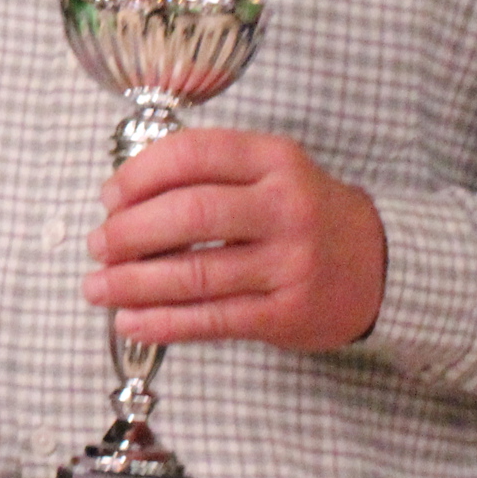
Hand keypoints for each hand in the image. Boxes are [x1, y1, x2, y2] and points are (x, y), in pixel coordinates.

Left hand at [84, 129, 385, 351]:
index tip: (109, 196)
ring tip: (98, 287)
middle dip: (129, 232)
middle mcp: (285, 207)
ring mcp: (290, 263)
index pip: (193, 155)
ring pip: (195, 273)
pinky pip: (212, 320)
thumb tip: (122, 199)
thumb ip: (208, 174)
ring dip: (134, 283)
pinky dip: (163, 322)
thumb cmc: (303, 213)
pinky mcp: (287, 313)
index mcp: (275, 160)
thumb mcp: (269, 172)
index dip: (139, 175)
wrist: (379, 265)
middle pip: (190, 214)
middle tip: (97, 244)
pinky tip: (130, 321)